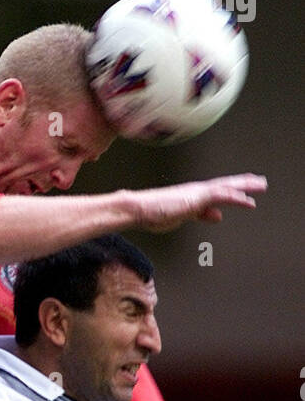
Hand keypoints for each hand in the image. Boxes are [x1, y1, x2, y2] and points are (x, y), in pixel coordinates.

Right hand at [131, 173, 265, 231]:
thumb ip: (201, 215)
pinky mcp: (196, 197)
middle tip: (261, 183)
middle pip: (226, 186)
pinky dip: (234, 197)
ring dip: (245, 187)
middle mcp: (198, 191)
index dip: (233, 190)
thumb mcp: (182, 216)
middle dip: (244, 184)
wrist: (139, 209)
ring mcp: (197, 193)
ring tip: (260, 186)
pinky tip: (246, 199)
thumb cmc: (153, 214)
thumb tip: (218, 216)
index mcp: (193, 196)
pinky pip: (219, 196)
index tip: (246, 190)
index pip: (218, 192)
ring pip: (226, 187)